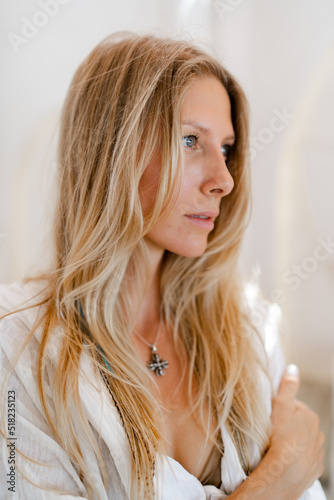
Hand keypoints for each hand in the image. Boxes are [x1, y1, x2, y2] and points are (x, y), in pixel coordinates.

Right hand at [268, 364, 324, 496]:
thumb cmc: (280, 436)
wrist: (285, 472)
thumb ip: (287, 386)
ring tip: (277, 447)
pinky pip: (305, 460)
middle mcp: (319, 434)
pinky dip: (297, 458)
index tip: (272, 417)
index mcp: (311, 417)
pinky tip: (285, 460)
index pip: (296, 408)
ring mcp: (317, 452)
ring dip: (293, 443)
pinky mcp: (315, 469)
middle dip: (289, 427)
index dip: (282, 410)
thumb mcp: (281, 405)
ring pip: (303, 442)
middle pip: (300, 425)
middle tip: (273, 432)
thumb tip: (293, 367)